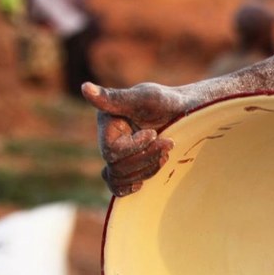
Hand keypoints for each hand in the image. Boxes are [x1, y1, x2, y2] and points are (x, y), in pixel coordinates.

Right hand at [83, 82, 195, 196]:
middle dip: (146, 158)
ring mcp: (118, 156)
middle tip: (169, 143)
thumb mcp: (146, 97)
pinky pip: (120, 187)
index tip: (153, 133)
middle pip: (116, 167)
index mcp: (107, 122)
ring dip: (147, 170)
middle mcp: (108, 139)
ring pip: (120, 178)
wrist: (189, 114)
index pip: (111, 151)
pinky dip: (132, 185)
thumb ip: (116, 97)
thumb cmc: (168, 102)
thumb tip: (84, 87)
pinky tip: (144, 180)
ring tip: (166, 153)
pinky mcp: (130, 167)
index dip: (134, 148)